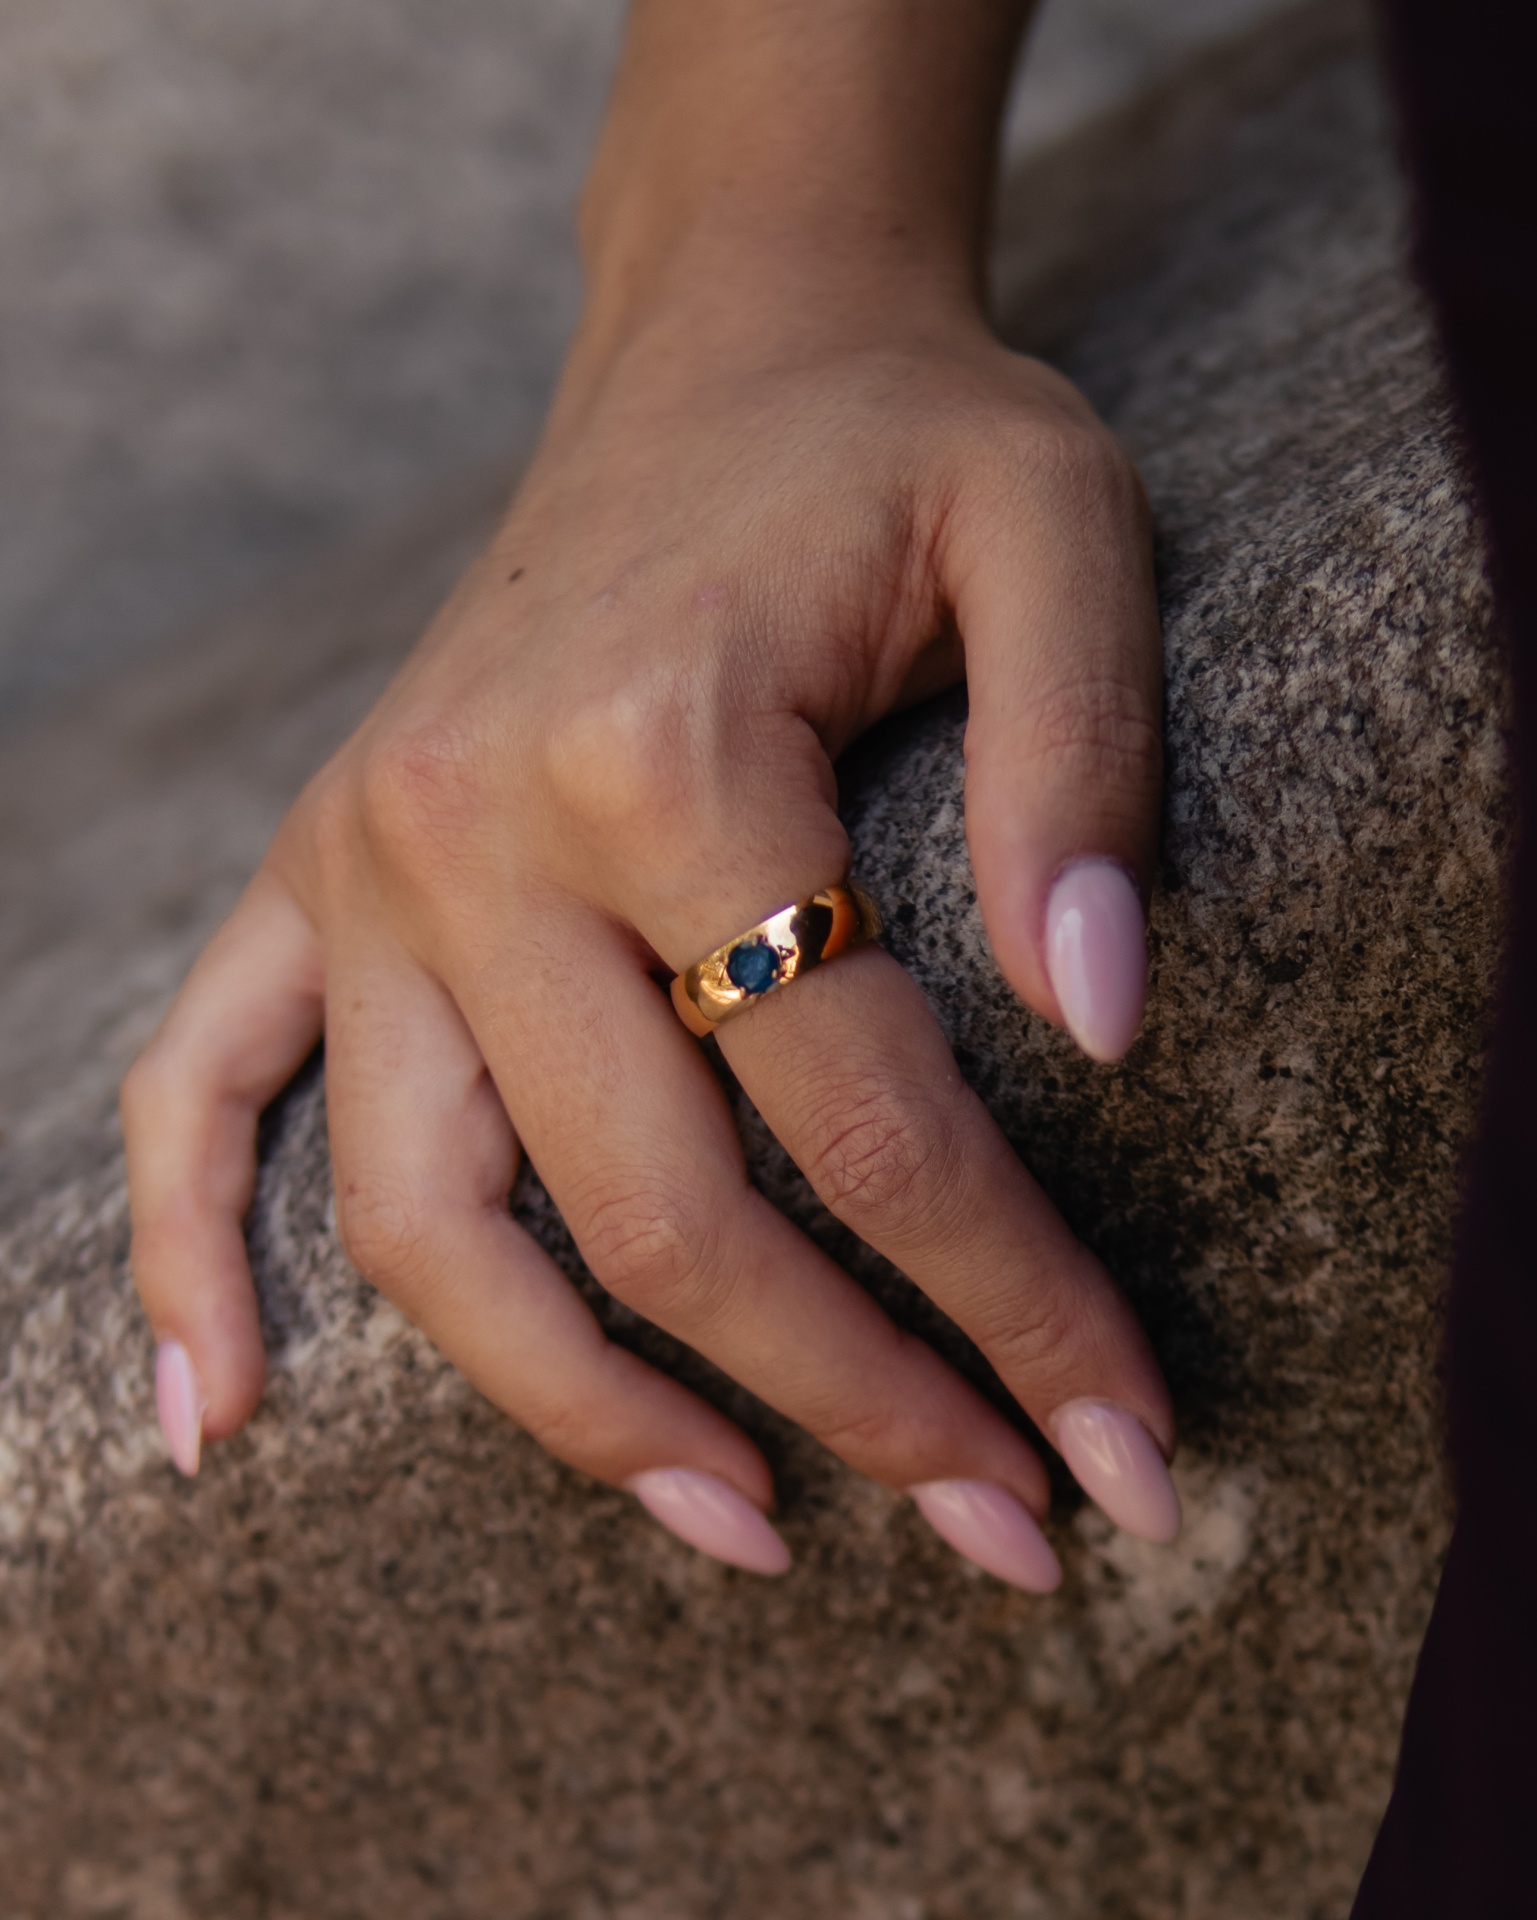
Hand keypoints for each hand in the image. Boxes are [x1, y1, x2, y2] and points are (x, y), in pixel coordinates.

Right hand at [120, 0, 1181, 1586]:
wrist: (733, 343)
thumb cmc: (899, 441)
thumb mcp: (1058, 531)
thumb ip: (1085, 768)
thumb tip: (1100, 1034)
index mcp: (658, 741)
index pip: (866, 1112)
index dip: (1014, 1304)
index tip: (1123, 1440)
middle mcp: (469, 824)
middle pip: (657, 1214)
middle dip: (853, 1402)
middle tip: (1005, 1529)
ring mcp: (364, 861)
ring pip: (425, 1223)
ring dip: (580, 1414)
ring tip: (747, 1528)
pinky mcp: (315, 875)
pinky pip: (203, 1090)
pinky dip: (193, 1263)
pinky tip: (222, 1427)